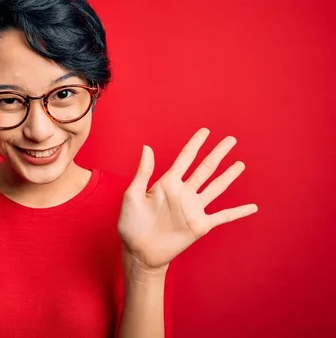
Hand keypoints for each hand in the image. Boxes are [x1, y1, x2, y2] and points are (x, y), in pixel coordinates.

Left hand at [117, 128, 257, 270]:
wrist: (138, 251)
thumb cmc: (131, 224)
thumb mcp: (133, 195)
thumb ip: (143, 172)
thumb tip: (146, 147)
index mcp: (167, 183)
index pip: (185, 158)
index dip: (195, 144)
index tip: (205, 131)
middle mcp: (183, 193)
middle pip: (205, 168)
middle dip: (218, 153)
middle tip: (231, 139)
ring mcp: (193, 209)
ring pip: (216, 188)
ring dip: (228, 176)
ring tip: (240, 164)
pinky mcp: (200, 225)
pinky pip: (223, 216)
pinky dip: (238, 212)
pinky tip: (252, 207)